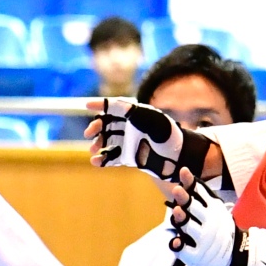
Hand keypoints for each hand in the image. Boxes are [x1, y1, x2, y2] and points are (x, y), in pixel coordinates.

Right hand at [91, 97, 217, 178]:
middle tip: (89, 134)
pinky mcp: (130, 158)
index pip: (113, 107)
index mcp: (135, 114)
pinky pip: (112, 158)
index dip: (100, 104)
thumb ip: (127, 109)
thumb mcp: (147, 117)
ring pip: (107, 141)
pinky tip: (96, 161)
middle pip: (107, 124)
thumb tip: (105, 103)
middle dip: (96, 127)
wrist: (178, 157)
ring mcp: (129, 143)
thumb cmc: (166, 134)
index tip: (87, 105)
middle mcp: (130, 127)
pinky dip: (102, 159)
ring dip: (98, 143)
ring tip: (94, 149)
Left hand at [165, 167, 240, 265]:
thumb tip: (185, 172)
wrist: (233, 255)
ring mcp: (203, 239)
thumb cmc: (219, 229)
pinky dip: (180, 246)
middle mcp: (208, 222)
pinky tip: (175, 242)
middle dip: (184, 199)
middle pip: (193, 208)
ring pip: (189, 227)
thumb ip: (201, 194)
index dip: (189, 182)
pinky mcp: (197, 255)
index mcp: (212, 208)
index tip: (183, 171)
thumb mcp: (216, 210)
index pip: (199, 192)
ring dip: (182, 219)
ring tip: (176, 211)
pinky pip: (186, 250)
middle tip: (176, 190)